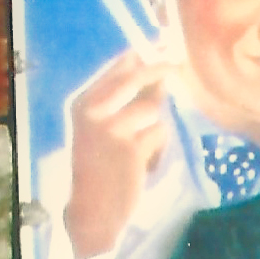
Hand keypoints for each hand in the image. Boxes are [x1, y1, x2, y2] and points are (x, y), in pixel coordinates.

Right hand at [62, 46, 171, 258]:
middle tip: (176, 63)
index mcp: (83, 102)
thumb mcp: (99, 131)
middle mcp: (94, 110)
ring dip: (157, 125)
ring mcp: (113, 128)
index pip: (116, 68)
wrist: (92, 211)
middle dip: (159, 68)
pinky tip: (145, 166)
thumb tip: (154, 75)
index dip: (141, 55)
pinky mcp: (132, 149)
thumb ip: (120, 103)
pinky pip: (159, 134)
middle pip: (136, 76)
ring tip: (144, 148)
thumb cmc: (98, 170)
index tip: (159, 46)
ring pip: (153, 108)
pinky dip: (158, 149)